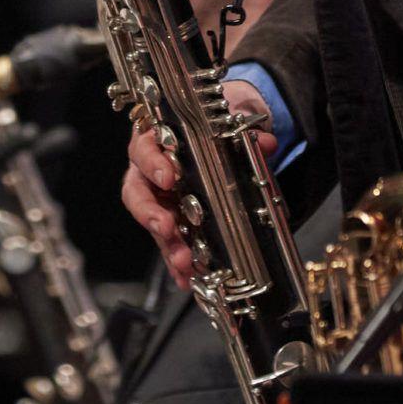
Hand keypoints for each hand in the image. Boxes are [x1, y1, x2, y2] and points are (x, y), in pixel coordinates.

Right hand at [121, 78, 276, 288]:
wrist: (213, 138)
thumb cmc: (207, 129)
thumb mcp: (225, 124)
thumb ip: (243, 132)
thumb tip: (264, 142)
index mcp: (155, 141)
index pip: (144, 150)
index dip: (153, 164)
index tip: (168, 177)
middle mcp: (149, 173)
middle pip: (138, 193)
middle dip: (151, 214)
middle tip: (166, 227)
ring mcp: (157, 200)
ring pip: (153, 224)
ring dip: (167, 245)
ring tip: (183, 262)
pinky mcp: (169, 224)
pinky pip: (168, 244)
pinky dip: (177, 263)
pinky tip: (187, 279)